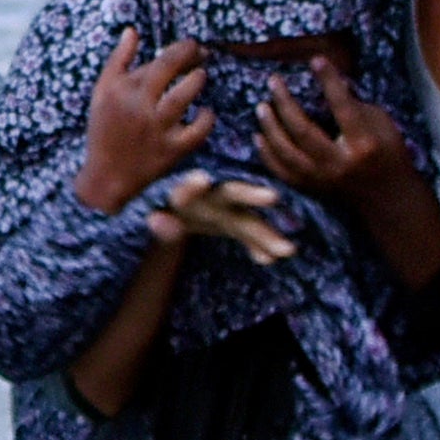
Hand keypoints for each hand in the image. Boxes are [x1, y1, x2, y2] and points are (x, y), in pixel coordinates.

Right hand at [73, 28, 210, 212]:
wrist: (106, 176)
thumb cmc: (104, 129)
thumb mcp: (102, 92)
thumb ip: (118, 60)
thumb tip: (132, 30)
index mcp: (124, 91)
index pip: (159, 61)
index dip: (181, 49)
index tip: (191, 45)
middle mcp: (140, 108)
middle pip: (171, 72)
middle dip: (191, 57)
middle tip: (202, 54)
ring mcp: (157, 130)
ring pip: (183, 97)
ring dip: (197, 81)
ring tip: (201, 76)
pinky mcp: (171, 151)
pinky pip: (196, 132)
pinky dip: (206, 119)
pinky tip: (206, 112)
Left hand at [150, 172, 294, 266]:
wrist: (169, 214)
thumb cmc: (159, 213)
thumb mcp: (152, 221)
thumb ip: (158, 223)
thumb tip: (159, 221)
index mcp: (181, 194)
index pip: (183, 190)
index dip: (190, 187)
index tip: (201, 180)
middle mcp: (207, 197)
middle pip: (229, 194)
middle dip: (249, 195)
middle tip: (271, 196)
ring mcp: (224, 211)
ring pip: (246, 220)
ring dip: (266, 234)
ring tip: (287, 250)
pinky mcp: (233, 224)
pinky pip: (249, 237)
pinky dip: (260, 247)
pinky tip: (270, 259)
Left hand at [254, 56, 409, 220]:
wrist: (388, 198)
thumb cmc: (387, 152)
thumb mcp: (382, 124)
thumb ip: (356, 104)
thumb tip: (331, 81)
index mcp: (362, 143)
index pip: (342, 107)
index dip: (328, 81)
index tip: (316, 59)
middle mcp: (340, 163)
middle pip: (304, 131)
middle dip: (285, 103)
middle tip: (273, 80)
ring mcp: (323, 179)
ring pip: (288, 154)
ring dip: (270, 128)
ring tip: (261, 106)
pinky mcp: (312, 190)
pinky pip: (282, 173)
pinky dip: (267, 155)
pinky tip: (258, 136)